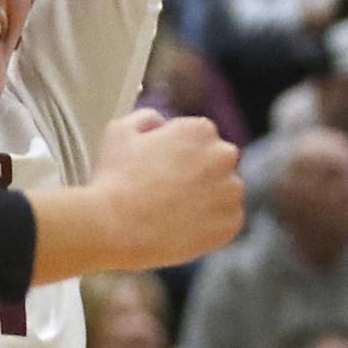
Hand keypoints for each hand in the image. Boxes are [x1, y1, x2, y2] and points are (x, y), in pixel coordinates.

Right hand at [90, 110, 242, 269]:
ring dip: (206, 196)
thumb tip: (161, 123)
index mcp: (199, 129)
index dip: (179, 151)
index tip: (163, 166)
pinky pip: (225, 220)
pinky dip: (209, 223)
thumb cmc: (115, 179)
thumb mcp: (119, 130)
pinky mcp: (231, 222)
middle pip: (216, 161)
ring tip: (172, 209)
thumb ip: (147, 118)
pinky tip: (181, 225)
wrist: (116, 229)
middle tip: (168, 188)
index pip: (199, 136)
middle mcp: (223, 156)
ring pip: (223, 190)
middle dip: (198, 171)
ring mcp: (230, 191)